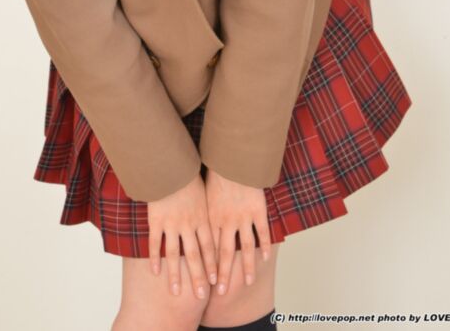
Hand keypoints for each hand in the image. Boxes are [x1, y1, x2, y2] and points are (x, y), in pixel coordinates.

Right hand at [148, 171, 218, 299]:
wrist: (170, 162)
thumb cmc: (189, 173)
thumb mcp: (205, 190)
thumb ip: (210, 206)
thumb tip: (222, 214)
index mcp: (203, 217)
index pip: (210, 246)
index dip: (212, 265)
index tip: (215, 281)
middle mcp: (188, 224)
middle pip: (194, 255)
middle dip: (198, 277)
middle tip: (200, 296)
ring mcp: (171, 223)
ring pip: (174, 255)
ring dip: (176, 275)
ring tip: (176, 291)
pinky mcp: (156, 219)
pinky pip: (155, 243)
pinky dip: (155, 258)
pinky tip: (155, 272)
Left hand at [204, 167, 271, 294]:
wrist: (231, 157)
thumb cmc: (214, 171)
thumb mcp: (201, 191)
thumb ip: (197, 208)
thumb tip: (185, 219)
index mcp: (209, 217)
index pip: (208, 248)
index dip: (207, 266)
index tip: (205, 282)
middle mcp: (225, 221)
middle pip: (223, 254)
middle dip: (221, 275)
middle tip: (220, 293)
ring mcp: (242, 217)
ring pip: (244, 248)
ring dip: (245, 267)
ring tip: (245, 282)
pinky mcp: (257, 210)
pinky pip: (262, 233)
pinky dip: (264, 246)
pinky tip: (265, 258)